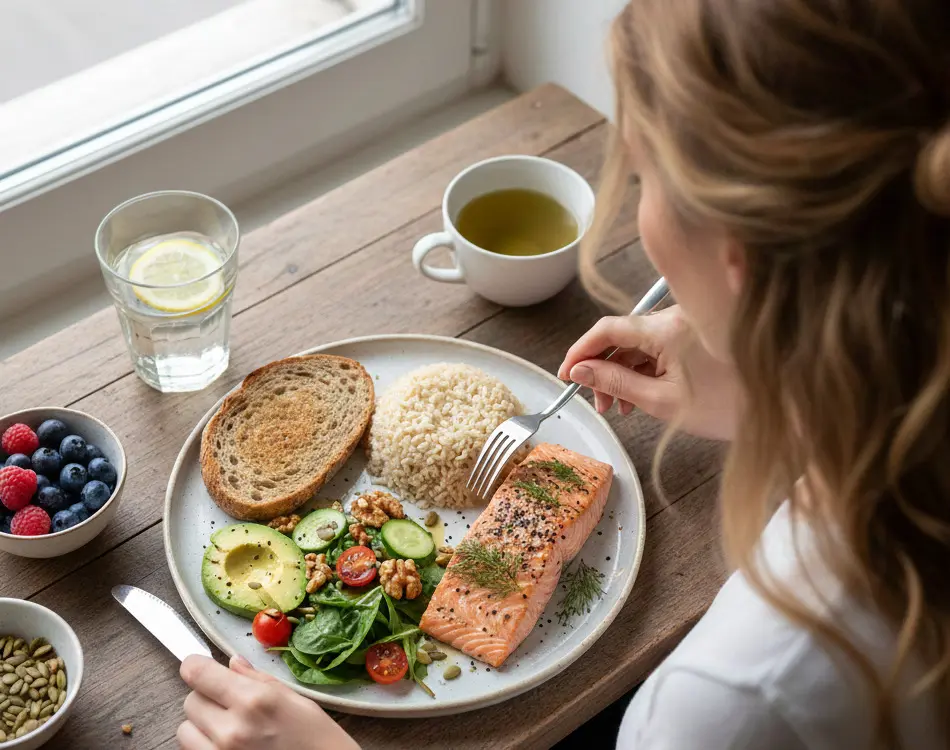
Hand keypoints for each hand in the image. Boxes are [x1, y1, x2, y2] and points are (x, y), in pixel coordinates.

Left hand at [178, 654, 359, 749]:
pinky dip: (203, 745)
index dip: (195, 666)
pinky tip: (227, 745)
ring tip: (228, 728)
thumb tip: (231, 663)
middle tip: (228, 702)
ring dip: (201, 725)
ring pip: (185, 730)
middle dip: (206, 697)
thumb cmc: (315, 737)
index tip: (200, 666)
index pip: (197, 673)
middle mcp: (232, 729)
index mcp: (254, 700)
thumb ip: (257, 679)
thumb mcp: (294, 699)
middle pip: (190, 700)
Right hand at [557, 306, 738, 440]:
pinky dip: (641, 369)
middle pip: (621, 336)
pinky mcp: (694, 335)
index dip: (580, 350)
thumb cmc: (727, 407)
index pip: (607, 329)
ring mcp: (687, 324)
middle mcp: (676, 317)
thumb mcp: (662, 401)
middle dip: (601, 368)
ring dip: (620, 372)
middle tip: (595, 401)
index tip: (566, 374)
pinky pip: (655, 346)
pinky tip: (636, 395)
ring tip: (617, 406)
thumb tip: (580, 371)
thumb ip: (616, 382)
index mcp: (668, 328)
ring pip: (637, 343)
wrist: (779, 410)